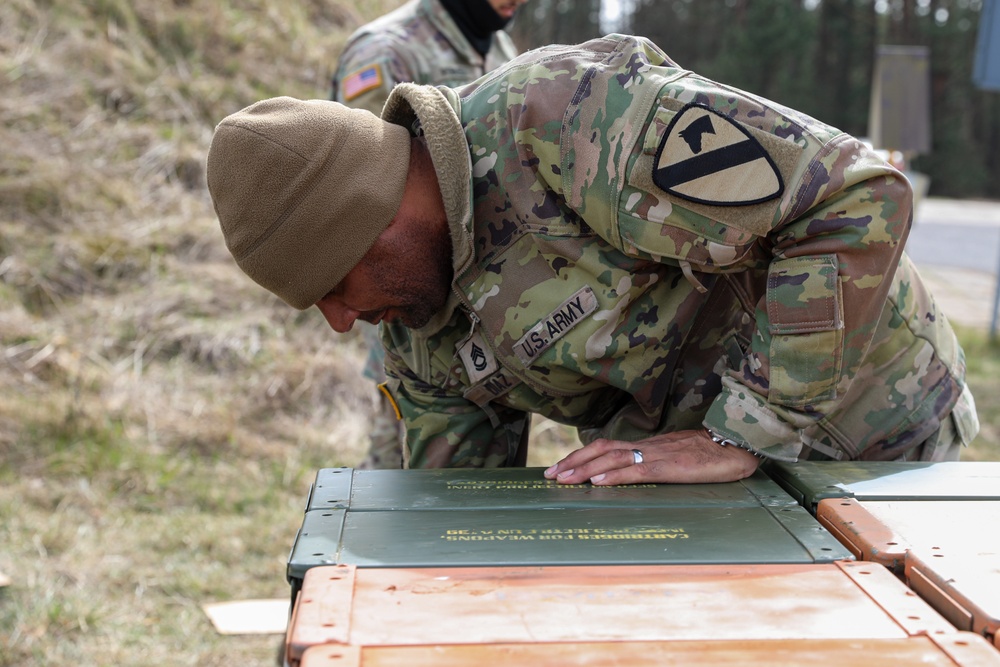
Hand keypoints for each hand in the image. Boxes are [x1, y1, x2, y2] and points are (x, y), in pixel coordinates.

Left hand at [543, 428, 760, 484]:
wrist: (740, 445)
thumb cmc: (714, 453)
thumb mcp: (680, 457)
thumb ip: (659, 463)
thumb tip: (639, 474)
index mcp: (649, 446)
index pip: (607, 446)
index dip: (581, 455)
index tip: (560, 466)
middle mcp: (648, 447)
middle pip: (602, 449)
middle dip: (572, 461)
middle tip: (549, 475)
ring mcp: (658, 456)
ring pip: (613, 458)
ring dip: (584, 469)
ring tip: (563, 479)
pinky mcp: (671, 467)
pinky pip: (637, 471)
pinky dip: (614, 475)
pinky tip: (598, 481)